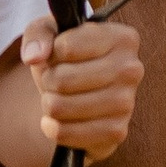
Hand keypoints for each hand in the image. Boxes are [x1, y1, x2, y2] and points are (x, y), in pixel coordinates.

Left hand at [21, 15, 143, 161]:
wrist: (80, 93)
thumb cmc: (67, 57)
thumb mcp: (50, 33)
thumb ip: (37, 35)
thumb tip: (33, 56)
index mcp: (123, 38)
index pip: (67, 47)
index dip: (52, 53)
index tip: (60, 54)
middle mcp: (132, 70)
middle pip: (62, 79)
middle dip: (48, 80)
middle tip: (56, 80)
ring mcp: (126, 103)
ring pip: (60, 107)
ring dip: (48, 103)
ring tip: (58, 97)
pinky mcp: (116, 132)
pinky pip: (65, 133)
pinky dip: (52, 127)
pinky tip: (56, 120)